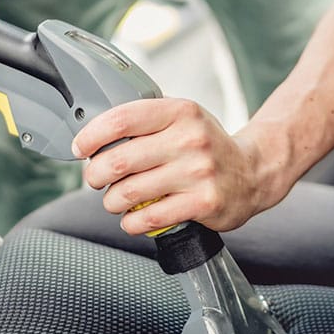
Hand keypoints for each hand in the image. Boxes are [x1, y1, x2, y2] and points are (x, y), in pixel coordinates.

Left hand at [73, 98, 284, 234]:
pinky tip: (132, 218)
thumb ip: (145, 122)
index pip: (122, 119)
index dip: (92, 135)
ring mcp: (198, 172)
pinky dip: (131, 222)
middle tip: (94, 178)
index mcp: (180, 112)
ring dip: (111, 201)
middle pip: (120, 159)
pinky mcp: (203, 202)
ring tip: (114, 200)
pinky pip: (150, 217)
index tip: (80, 148)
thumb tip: (94, 136)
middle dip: (95, 174)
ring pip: (130, 192)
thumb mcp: (181, 119)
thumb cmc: (206, 145)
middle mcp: (190, 139)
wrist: (253, 172)